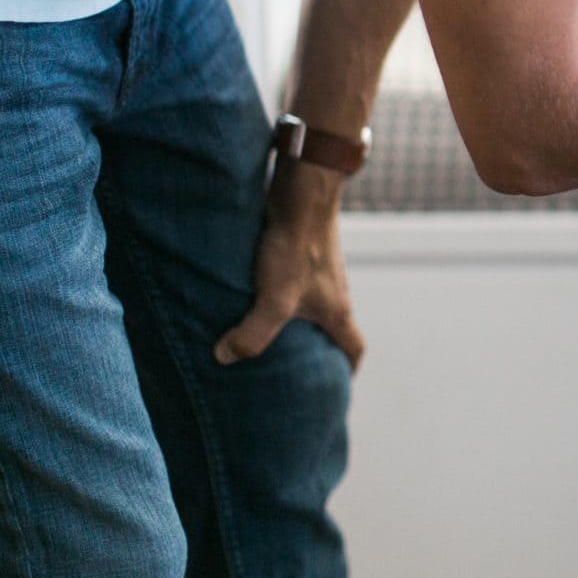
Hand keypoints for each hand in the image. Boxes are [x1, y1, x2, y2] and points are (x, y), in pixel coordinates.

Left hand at [213, 161, 366, 371]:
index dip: (347, 369)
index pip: (354, 347)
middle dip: (315, 349)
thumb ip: (252, 334)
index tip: (335, 384)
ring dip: (293, 319)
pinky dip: (279, 294)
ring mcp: (319, 270)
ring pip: (311, 304)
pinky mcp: (303, 252)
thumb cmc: (297, 247)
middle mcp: (334, 291)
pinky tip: (251, 293)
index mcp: (337, 310)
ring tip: (263, 330)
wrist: (302, 194)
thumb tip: (224, 357)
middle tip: (290, 365)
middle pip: (332, 328)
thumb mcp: (274, 299)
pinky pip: (294, 282)